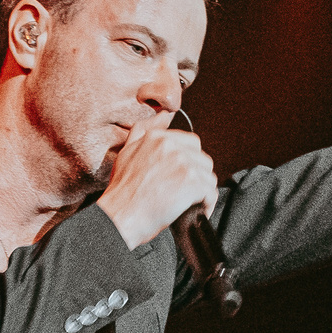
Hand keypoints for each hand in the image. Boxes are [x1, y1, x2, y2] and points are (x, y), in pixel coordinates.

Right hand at [98, 115, 216, 250]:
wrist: (121, 216)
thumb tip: (163, 116)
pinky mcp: (192, 183)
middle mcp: (172, 147)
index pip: (191, 143)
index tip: (182, 176)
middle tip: (184, 191)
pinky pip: (211, 193)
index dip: (189, 162)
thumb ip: (144, 129)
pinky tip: (193, 210)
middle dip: (197, 177)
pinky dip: (206, 205)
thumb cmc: (122, 191)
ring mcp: (184, 164)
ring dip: (201, 191)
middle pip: (202, 160)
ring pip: (208, 176)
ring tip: (188, 201)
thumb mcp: (127, 151)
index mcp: (158, 138)